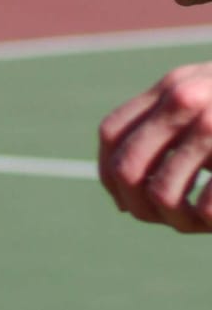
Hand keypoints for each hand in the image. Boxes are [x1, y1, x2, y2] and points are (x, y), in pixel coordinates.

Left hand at [98, 63, 211, 230]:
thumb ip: (173, 120)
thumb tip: (124, 192)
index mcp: (172, 86)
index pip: (111, 132)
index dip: (107, 172)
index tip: (123, 198)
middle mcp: (185, 99)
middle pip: (127, 167)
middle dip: (137, 205)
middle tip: (161, 219)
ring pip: (162, 193)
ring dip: (177, 220)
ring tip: (197, 223)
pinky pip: (206, 206)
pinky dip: (207, 221)